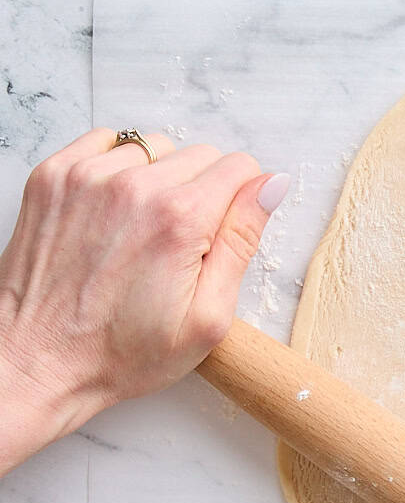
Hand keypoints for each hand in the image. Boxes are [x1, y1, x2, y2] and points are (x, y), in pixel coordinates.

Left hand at [0, 128, 288, 473]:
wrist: (36, 361)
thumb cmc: (121, 353)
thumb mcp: (208, 317)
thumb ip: (243, 241)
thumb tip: (270, 186)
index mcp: (179, 220)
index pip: (239, 168)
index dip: (242, 201)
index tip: (222, 233)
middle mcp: (132, 187)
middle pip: (200, 155)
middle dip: (204, 192)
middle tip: (182, 244)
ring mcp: (86, 176)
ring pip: (155, 148)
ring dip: (160, 179)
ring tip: (143, 229)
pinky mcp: (53, 177)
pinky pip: (107, 142)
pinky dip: (119, 166)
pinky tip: (115, 210)